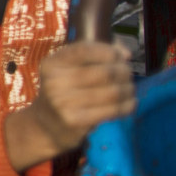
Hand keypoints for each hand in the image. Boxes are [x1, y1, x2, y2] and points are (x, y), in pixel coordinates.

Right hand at [21, 42, 134, 159]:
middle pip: (105, 72)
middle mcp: (54, 81)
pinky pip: (112, 110)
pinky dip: (127, 106)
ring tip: (129, 90)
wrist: (46, 125)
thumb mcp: (70, 69)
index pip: (84, 50)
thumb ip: (95, 55)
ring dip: (128, 90)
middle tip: (128, 76)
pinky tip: (129, 104)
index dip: (109, 51)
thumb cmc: (65, 92)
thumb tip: (125, 54)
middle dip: (124, 72)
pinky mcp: (74, 121)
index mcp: (52, 64)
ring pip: (112, 92)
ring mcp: (62, 102)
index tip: (123, 57)